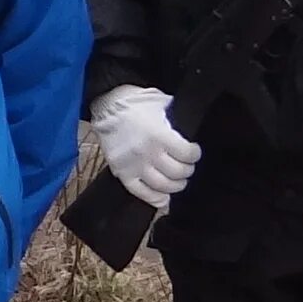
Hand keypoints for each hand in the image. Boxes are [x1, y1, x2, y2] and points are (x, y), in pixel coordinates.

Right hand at [89, 84, 200, 211]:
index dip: (195, 154)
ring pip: (162, 186)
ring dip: (175, 185)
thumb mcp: (162, 105)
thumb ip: (176, 123)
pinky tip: (164, 197)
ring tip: (177, 180)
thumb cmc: (136, 103)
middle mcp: (147, 153)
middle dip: (187, 171)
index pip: (187, 155)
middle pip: (177, 172)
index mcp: (159, 135)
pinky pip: (141, 192)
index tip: (194, 152)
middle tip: (186, 166)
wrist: (107, 105)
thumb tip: (190, 137)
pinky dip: (155, 198)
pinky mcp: (122, 173)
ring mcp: (134, 165)